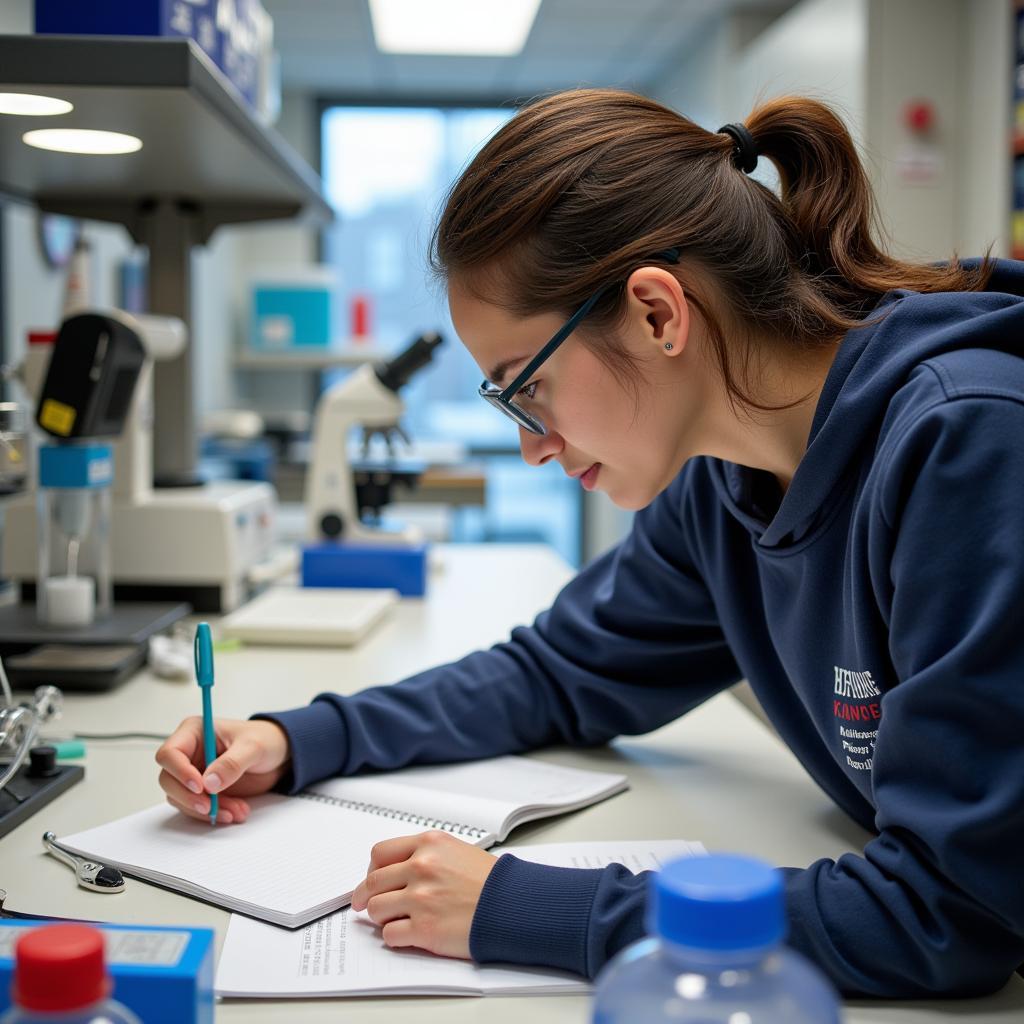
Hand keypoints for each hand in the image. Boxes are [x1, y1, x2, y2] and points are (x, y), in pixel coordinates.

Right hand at [155, 716, 290, 823]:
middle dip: (188, 797)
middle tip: (210, 807)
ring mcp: (194, 773)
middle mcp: (189, 753)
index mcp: (195, 732)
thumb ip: (233, 763)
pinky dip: (214, 814)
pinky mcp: (203, 791)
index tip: (200, 786)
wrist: (280, 755)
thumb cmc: (265, 739)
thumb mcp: (254, 747)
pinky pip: (197, 807)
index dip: (179, 771)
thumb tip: (209, 783)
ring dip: (206, 809)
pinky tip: (235, 812)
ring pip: (182, 798)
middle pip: (168, 779)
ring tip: (235, 810)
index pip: (170, 753)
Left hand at [351, 831, 496, 958]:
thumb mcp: (456, 851)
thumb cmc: (489, 881)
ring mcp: (420, 898)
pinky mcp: (424, 928)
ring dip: (382, 916)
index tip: (371, 880)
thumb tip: (394, 871)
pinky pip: (389, 935)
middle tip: (364, 904)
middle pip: (372, 882)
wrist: (512, 905)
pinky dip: (394, 936)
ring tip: (396, 918)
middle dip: (364, 896)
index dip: (371, 870)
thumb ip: (424, 855)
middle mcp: (421, 867)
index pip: (379, 853)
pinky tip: (407, 933)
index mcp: (428, 844)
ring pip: (376, 909)